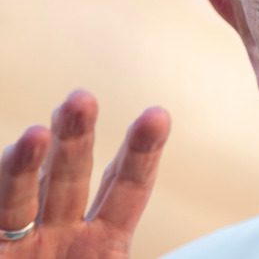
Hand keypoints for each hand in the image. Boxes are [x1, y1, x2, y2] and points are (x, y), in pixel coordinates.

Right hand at [0, 90, 170, 258]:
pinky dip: (1, 181)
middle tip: (82, 99)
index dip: (141, 153)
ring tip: (34, 136)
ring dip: (26, 162)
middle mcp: (63, 237)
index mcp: (105, 244)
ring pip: (22, 195)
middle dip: (76, 137)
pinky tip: (9, 156)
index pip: (127, 188)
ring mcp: (23, 245)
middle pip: (71, 175)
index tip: (158, 116)